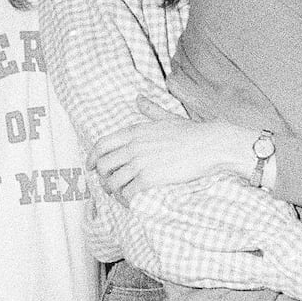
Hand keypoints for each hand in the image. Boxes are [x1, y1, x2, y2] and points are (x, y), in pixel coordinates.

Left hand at [87, 98, 260, 201]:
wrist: (211, 145)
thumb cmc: (192, 133)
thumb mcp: (167, 117)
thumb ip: (149, 110)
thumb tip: (138, 98)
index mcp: (135, 131)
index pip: (102, 145)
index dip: (92, 157)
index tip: (90, 166)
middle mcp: (133, 146)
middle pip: (103, 165)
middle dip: (102, 177)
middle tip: (108, 185)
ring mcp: (140, 162)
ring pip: (112, 181)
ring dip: (113, 191)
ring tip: (120, 195)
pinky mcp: (149, 178)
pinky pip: (127, 193)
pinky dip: (126, 200)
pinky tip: (131, 202)